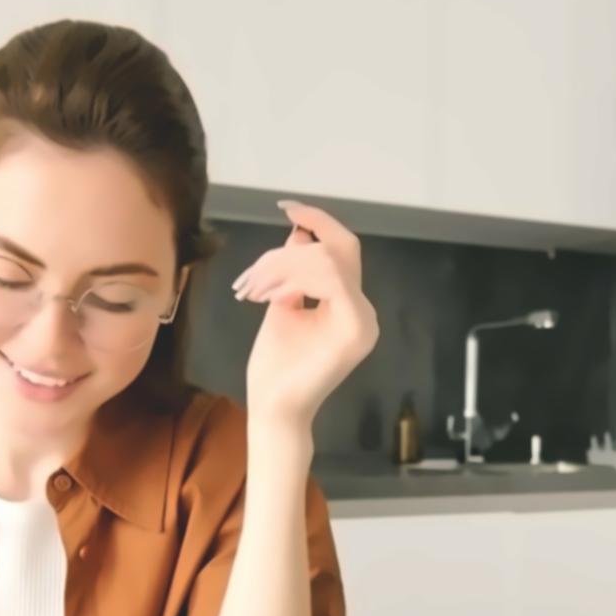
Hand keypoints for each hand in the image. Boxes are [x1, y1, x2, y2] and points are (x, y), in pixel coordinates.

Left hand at [230, 200, 378, 431]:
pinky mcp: (355, 329)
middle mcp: (364, 311)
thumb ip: (294, 270)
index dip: (319, 221)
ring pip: (328, 260)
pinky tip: (271, 297)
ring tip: (253, 291)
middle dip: (288, 251)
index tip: (287, 207)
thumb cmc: (276, 366)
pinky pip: (330, 279)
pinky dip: (294, 279)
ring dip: (282, 267)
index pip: (343, 249)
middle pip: (338, 249)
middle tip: (251, 278)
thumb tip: (299, 233)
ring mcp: (364, 321)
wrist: (274, 408)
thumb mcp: (282, 303)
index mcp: (350, 305)